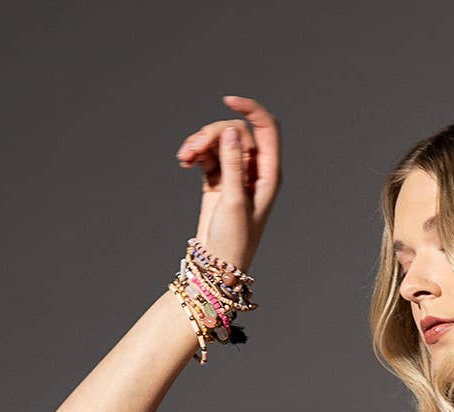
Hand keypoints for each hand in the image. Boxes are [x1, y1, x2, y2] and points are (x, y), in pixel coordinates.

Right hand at [175, 93, 281, 273]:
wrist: (217, 268)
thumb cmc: (233, 241)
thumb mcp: (234, 202)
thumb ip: (234, 164)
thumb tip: (232, 131)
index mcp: (269, 174)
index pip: (266, 128)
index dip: (250, 109)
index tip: (227, 101)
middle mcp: (255, 171)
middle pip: (236, 132)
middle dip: (213, 134)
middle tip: (192, 149)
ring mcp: (236, 174)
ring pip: (220, 142)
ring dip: (200, 143)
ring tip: (184, 157)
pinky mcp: (218, 181)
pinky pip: (208, 155)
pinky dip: (196, 154)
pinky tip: (184, 161)